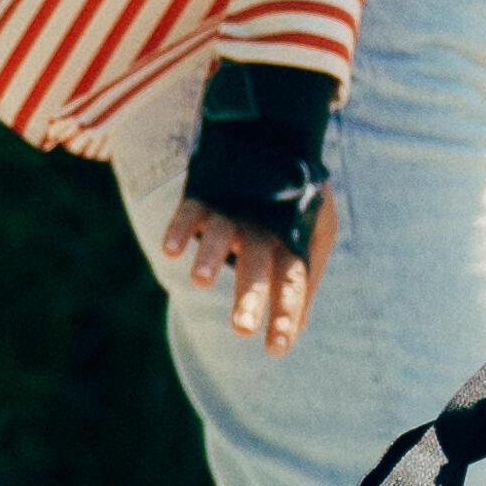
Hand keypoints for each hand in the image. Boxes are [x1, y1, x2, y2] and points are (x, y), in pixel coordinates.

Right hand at [159, 187, 328, 356]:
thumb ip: (305, 278)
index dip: (286, 313)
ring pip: (222, 235)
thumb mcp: (314, 233)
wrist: (277, 137)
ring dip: (211, 256)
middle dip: (250, 296)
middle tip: (241, 329)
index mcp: (292, 241)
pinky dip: (181, 228)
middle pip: (259, 264)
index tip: (277, 348)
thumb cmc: (295, 201)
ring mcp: (233, 210)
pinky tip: (170, 250)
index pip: (293, 282)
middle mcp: (263, 228)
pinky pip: (191, 211)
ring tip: (199, 282)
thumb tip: (300, 328)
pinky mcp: (206, 194)